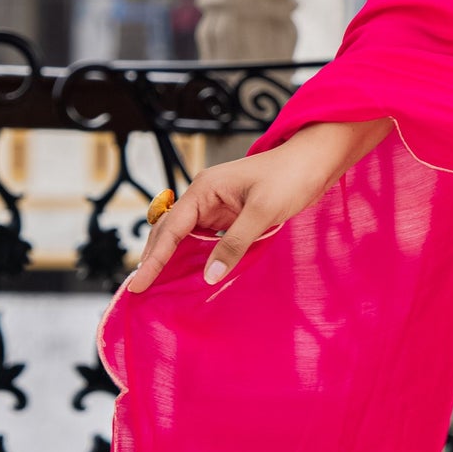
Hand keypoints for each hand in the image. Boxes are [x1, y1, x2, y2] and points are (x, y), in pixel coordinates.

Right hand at [125, 119, 390, 290]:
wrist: (315, 161)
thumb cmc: (290, 178)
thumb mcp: (262, 212)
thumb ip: (234, 244)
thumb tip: (210, 276)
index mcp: (204, 190)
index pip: (169, 229)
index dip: (153, 260)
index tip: (137, 285)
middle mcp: (204, 197)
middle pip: (169, 232)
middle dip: (153, 259)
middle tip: (138, 290)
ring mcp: (217, 205)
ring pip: (186, 237)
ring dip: (172, 259)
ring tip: (157, 287)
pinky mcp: (231, 214)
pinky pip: (206, 239)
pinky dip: (196, 256)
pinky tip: (192, 274)